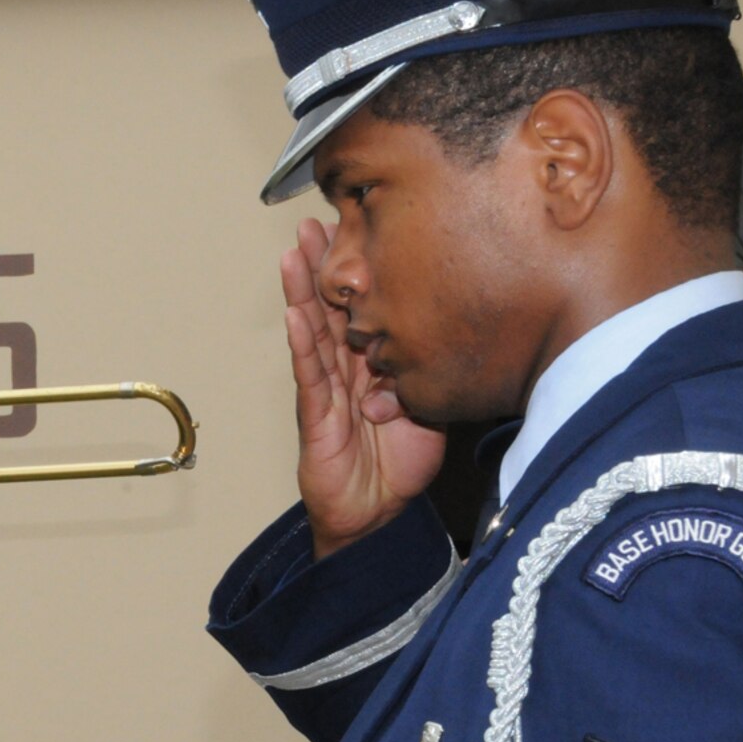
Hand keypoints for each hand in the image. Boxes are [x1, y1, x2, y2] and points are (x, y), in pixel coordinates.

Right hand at [281, 218, 444, 558]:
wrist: (378, 518)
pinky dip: (302, 344)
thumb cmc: (400, 465)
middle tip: (312, 224)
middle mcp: (345, 372)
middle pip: (329, 310)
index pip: (360, 309)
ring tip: (292, 254)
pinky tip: (296, 314)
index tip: (354, 230)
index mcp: (372, 365)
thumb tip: (451, 335)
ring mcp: (327, 392)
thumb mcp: (433, 405)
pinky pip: (310, 376)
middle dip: (319, 266)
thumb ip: (434, 370)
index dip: (354, 272)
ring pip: (312, 334)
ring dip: (301, 293)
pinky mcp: (316, 418)